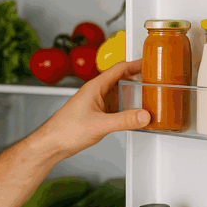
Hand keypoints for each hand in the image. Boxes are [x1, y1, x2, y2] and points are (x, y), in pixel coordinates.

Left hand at [35, 59, 149, 158]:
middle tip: (154, 80)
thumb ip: (124, 120)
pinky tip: (134, 114)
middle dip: (138, 79)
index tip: (150, 63)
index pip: (119, 69)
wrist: (51, 143)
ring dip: (133, 94)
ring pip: (118, 94)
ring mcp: (95, 103)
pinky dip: (127, 108)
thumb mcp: (100, 125)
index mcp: (94, 87)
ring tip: (149, 96)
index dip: (136, 64)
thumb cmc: (65, 130)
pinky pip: (115, 106)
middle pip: (121, 80)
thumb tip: (144, 115)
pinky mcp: (96, 114)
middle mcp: (95, 92)